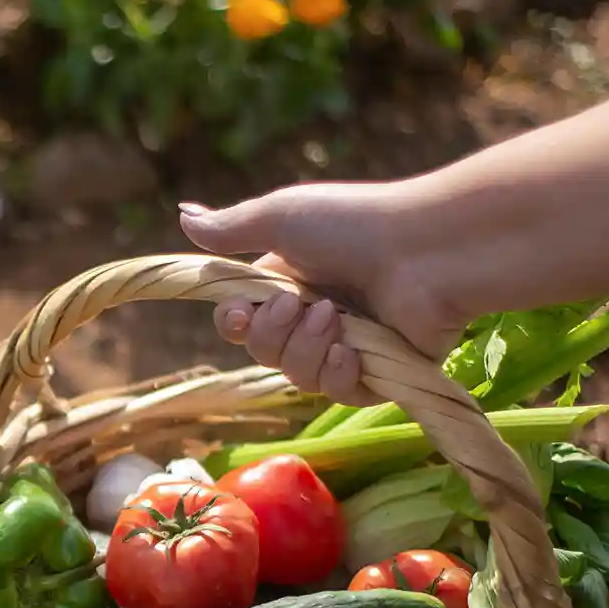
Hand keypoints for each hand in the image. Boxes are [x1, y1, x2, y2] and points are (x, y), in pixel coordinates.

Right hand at [179, 181, 473, 404]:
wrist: (426, 251)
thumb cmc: (355, 224)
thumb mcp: (282, 217)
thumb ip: (230, 228)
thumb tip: (182, 214)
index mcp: (290, 281)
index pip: (242, 320)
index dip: (233, 324)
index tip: (238, 314)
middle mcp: (316, 315)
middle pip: (263, 352)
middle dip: (272, 335)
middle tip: (299, 306)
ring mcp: (348, 346)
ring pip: (296, 376)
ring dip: (306, 350)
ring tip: (336, 319)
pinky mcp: (380, 373)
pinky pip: (337, 393)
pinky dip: (338, 374)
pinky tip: (352, 353)